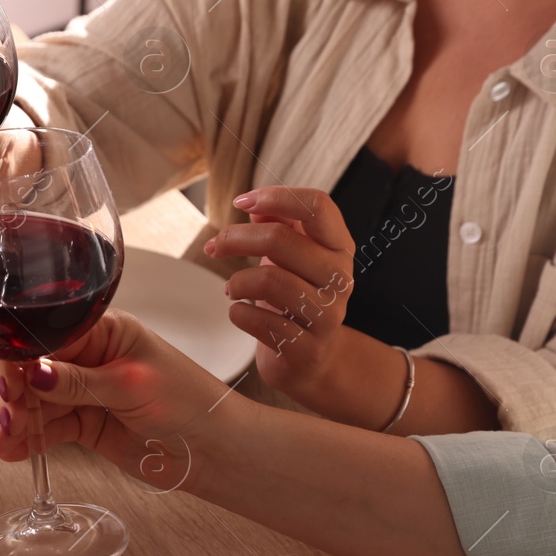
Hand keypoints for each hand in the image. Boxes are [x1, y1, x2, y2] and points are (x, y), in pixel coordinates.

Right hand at [0, 309, 231, 480]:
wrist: (215, 450)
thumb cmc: (189, 403)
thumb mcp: (131, 385)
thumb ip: (78, 382)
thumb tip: (34, 372)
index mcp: (105, 331)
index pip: (50, 337)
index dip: (24, 359)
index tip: (11, 384)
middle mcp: (92, 358)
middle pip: (37, 370)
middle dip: (18, 393)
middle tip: (11, 417)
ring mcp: (87, 393)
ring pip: (40, 403)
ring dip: (19, 421)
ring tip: (6, 441)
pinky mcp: (88, 424)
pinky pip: (51, 428)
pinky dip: (31, 439)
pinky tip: (12, 449)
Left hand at [203, 187, 354, 399]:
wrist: (312, 358)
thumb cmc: (297, 296)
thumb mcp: (292, 257)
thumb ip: (279, 226)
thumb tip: (255, 204)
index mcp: (339, 248)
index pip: (317, 205)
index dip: (276, 196)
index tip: (241, 201)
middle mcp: (340, 279)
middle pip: (280, 239)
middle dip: (235, 238)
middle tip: (215, 246)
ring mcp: (327, 316)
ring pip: (269, 280)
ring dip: (237, 282)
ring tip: (231, 288)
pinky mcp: (307, 349)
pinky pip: (262, 323)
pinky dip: (239, 313)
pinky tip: (238, 312)